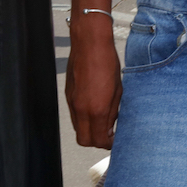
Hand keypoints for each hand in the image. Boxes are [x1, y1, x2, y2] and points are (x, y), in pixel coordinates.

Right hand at [65, 17, 121, 148]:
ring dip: (89, 130)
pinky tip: (94, 108)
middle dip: (96, 141)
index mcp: (96, 109)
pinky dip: (83, 118)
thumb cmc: (106, 62)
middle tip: (107, 134)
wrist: (89, 43)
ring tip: (102, 120)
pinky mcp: (68, 95)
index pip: (99, 141)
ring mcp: (72, 103)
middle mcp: (81, 109)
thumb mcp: (118, 91)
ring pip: (78, 129)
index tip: (114, 139)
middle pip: (84, 141)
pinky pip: (74, 115)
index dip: (108, 143)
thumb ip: (113, 112)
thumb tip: (110, 128)